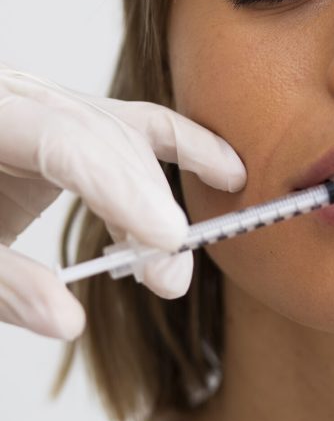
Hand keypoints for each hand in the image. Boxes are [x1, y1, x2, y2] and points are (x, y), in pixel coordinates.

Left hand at [0, 66, 245, 339]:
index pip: (64, 141)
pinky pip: (137, 125)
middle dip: (147, 203)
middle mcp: (20, 98)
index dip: (121, 189)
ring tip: (184, 245)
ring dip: (166, 186)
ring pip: (128, 128)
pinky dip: (182, 149)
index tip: (165, 240)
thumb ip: (6, 285)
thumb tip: (68, 321)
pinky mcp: (72, 121)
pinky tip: (224, 170)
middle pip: (104, 135)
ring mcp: (48, 103)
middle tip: (168, 275)